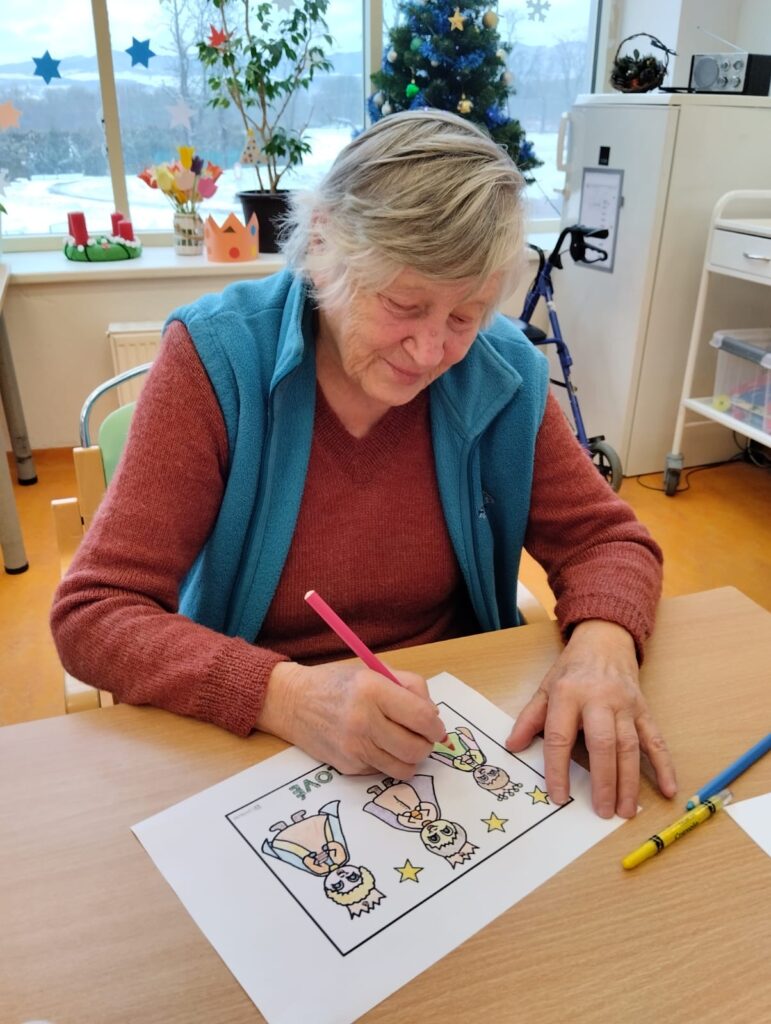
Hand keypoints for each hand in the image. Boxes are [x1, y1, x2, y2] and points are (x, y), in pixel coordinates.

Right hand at [257, 660, 446, 778]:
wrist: (292, 702)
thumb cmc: (337, 682)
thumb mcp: (374, 670)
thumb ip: (410, 687)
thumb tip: (434, 715)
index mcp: (373, 690)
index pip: (422, 718)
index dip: (436, 726)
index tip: (436, 726)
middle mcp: (363, 721)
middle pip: (416, 749)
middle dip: (427, 745)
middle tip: (423, 737)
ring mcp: (354, 748)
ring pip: (404, 768)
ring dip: (411, 758)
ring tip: (403, 742)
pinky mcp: (347, 767)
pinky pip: (383, 771)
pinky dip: (388, 761)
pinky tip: (376, 745)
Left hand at [505, 620, 676, 817]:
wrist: (605, 640)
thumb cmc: (572, 669)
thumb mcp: (545, 688)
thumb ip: (529, 718)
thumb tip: (513, 746)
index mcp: (568, 694)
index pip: (560, 736)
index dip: (557, 768)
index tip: (558, 796)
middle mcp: (599, 699)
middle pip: (602, 743)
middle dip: (603, 780)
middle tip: (602, 811)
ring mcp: (625, 705)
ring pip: (630, 746)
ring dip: (630, 781)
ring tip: (627, 810)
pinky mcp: (644, 709)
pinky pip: (656, 739)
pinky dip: (664, 765)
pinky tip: (668, 789)